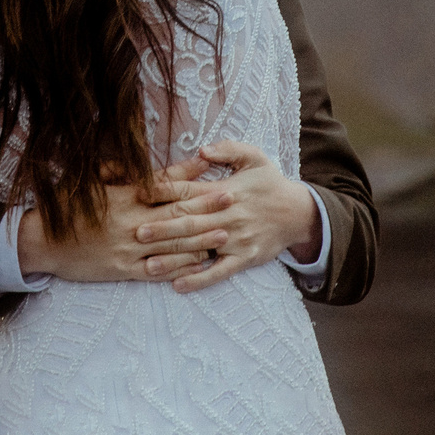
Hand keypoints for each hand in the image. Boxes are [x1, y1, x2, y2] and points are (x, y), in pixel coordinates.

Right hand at [17, 156, 229, 282]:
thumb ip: (117, 172)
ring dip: (200, 239)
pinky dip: (179, 267)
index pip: (163, 185)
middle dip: (205, 207)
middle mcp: (130, 222)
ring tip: (224, 233)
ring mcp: (129, 249)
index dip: (189, 177)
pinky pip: (157, 270)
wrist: (41, 242)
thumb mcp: (88, 181)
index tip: (212, 170)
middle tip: (231, 200)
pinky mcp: (123, 270)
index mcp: (123, 196)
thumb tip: (142, 161)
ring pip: (172, 244)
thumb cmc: (65, 207)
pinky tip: (198, 264)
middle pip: (175, 214)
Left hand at [135, 142, 320, 294]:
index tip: (139, 193)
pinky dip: (199, 279)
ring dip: (173, 258)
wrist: (298, 213)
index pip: (189, 190)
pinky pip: (219, 272)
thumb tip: (201, 150)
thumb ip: (227, 149)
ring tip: (147, 265)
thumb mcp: (254, 157)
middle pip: (190, 222)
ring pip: (199, 249)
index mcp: (225, 190)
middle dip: (162, 228)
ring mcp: (236, 239)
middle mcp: (227, 216)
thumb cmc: (269, 183)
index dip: (164, 192)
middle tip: (136, 233)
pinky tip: (179, 285)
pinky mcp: (244, 258)